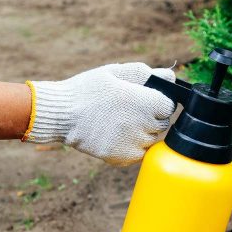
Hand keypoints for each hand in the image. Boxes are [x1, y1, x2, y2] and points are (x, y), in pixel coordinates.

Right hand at [24, 63, 175, 165]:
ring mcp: (135, 144)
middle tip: (127, 111)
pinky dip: (131, 146)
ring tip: (118, 122)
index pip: (169, 106)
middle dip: (150, 117)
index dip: (157, 102)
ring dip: (141, 132)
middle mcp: (144, 124)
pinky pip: (138, 153)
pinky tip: (114, 135)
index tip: (143, 100)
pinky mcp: (124, 158)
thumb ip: (146, 74)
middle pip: (162, 124)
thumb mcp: (115, 73)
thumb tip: (170, 76)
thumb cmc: (88, 90)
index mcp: (145, 102)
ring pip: (151, 140)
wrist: (61, 115)